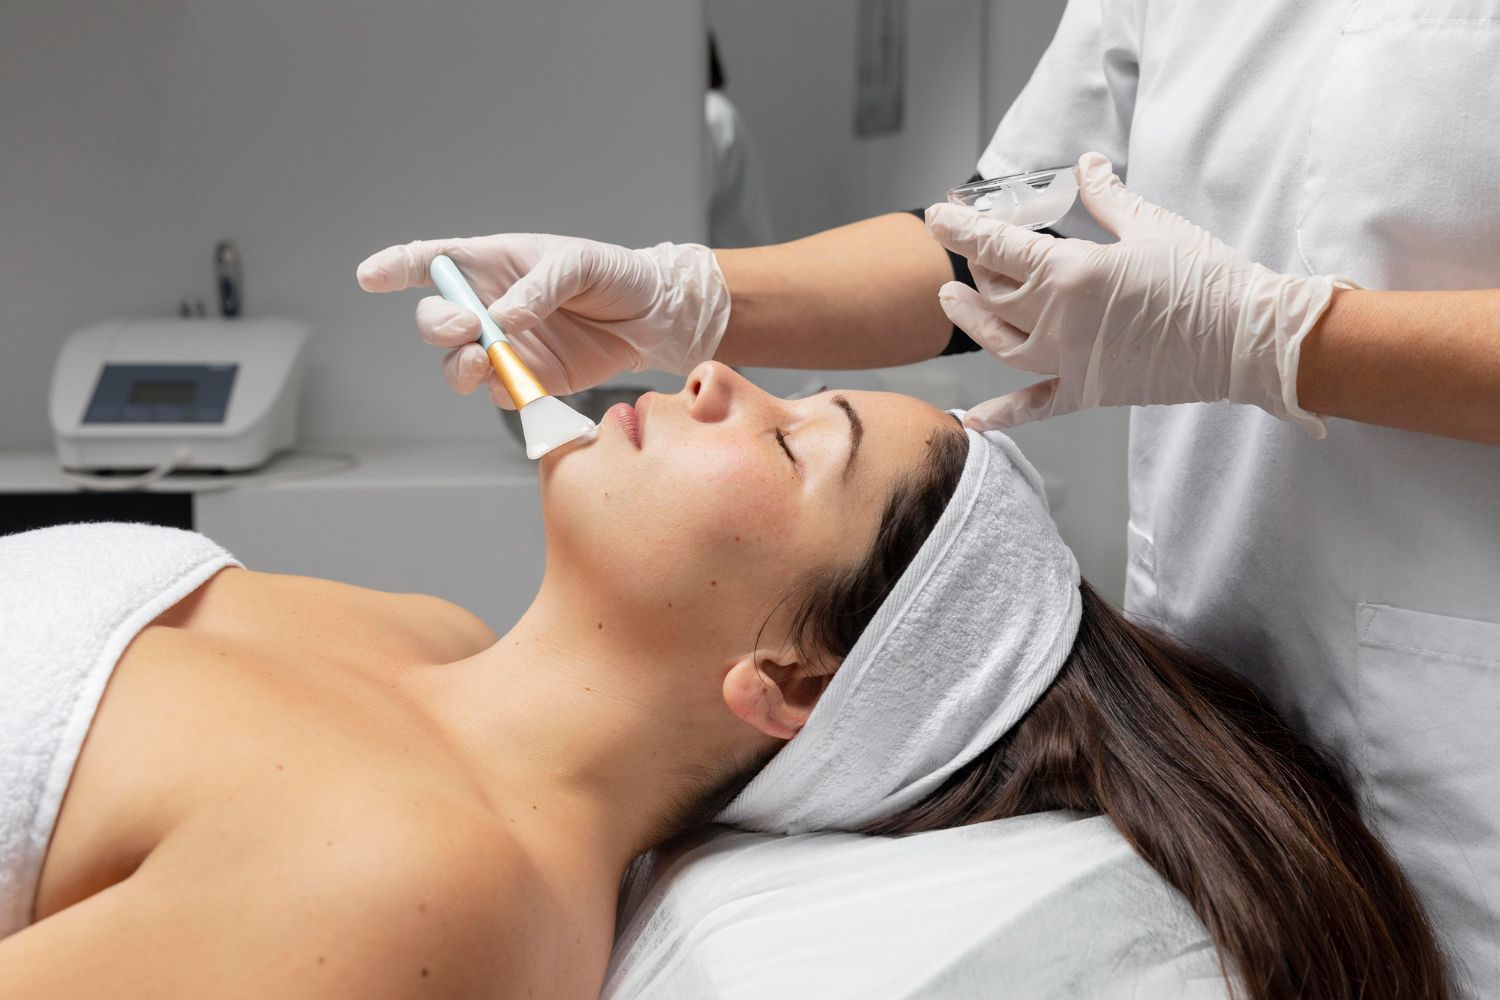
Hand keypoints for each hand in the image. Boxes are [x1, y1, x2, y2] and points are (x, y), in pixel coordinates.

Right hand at [357, 234, 730, 405]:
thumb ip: (539, 288)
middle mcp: (490, 306)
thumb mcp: (581, 264)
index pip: (432, 262)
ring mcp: (506, 347)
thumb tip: (502, 319)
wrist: (653, 316)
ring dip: (462, 366)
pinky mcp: (529, 379)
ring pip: (459, 364)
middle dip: (439, 325)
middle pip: (437, 321)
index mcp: (494, 264)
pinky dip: (503, 392)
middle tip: (466, 326)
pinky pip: (500, 392)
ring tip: (485, 361)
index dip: (397, 267)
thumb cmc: (614, 274)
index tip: (371, 276)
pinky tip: (519, 385)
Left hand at [925, 152, 1353, 435]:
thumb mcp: (1150, 225)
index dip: (962, 229)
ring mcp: (1071, 362)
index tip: (938, 215)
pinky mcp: (1090, 391)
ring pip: (1001, 343)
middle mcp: (1059, 321)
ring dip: (972, 321)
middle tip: (970, 250)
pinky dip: (1004, 414)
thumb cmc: (1205, 277)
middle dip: (976, 267)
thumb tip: (1087, 165)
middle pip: (996, 293)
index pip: (997, 248)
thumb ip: (1106, 197)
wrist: (1249, 339)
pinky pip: (1036, 407)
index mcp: (1070, 273)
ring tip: (953, 300)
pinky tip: (974, 419)